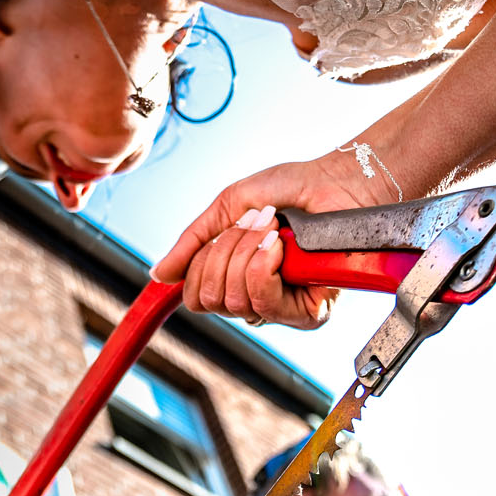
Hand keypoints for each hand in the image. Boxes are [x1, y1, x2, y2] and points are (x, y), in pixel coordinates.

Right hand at [151, 149, 397, 328]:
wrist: (337, 182)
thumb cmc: (292, 190)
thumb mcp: (228, 208)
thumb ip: (191, 243)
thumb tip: (158, 275)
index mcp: (237, 279)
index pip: (196, 296)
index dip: (201, 264)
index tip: (229, 229)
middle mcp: (258, 299)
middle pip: (210, 299)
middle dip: (226, 252)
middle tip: (258, 224)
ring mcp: (283, 309)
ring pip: (233, 301)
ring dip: (248, 253)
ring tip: (275, 230)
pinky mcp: (308, 314)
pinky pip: (263, 302)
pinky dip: (264, 266)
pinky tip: (282, 247)